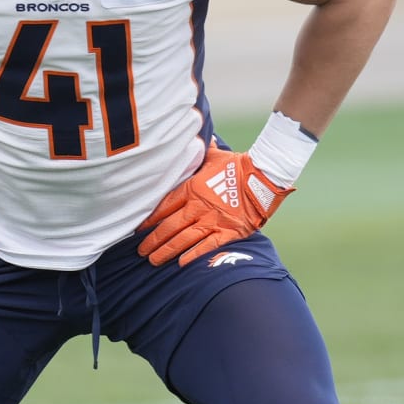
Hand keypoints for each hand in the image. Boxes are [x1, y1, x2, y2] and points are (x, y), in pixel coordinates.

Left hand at [137, 141, 291, 266]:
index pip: (165, 206)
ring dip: (167, 250)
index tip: (139, 229)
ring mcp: (213, 220)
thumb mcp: (215, 156)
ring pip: (184, 239)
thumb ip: (201, 153)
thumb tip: (199, 140)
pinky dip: (194, 255)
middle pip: (169, 226)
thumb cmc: (238, 165)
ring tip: (154, 260)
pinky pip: (207, 246)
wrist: (264, 175)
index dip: (150, 219)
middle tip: (140, 251)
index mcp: (192, 188)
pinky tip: (181, 263)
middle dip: (153, 240)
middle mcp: (198, 207)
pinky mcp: (228, 232)